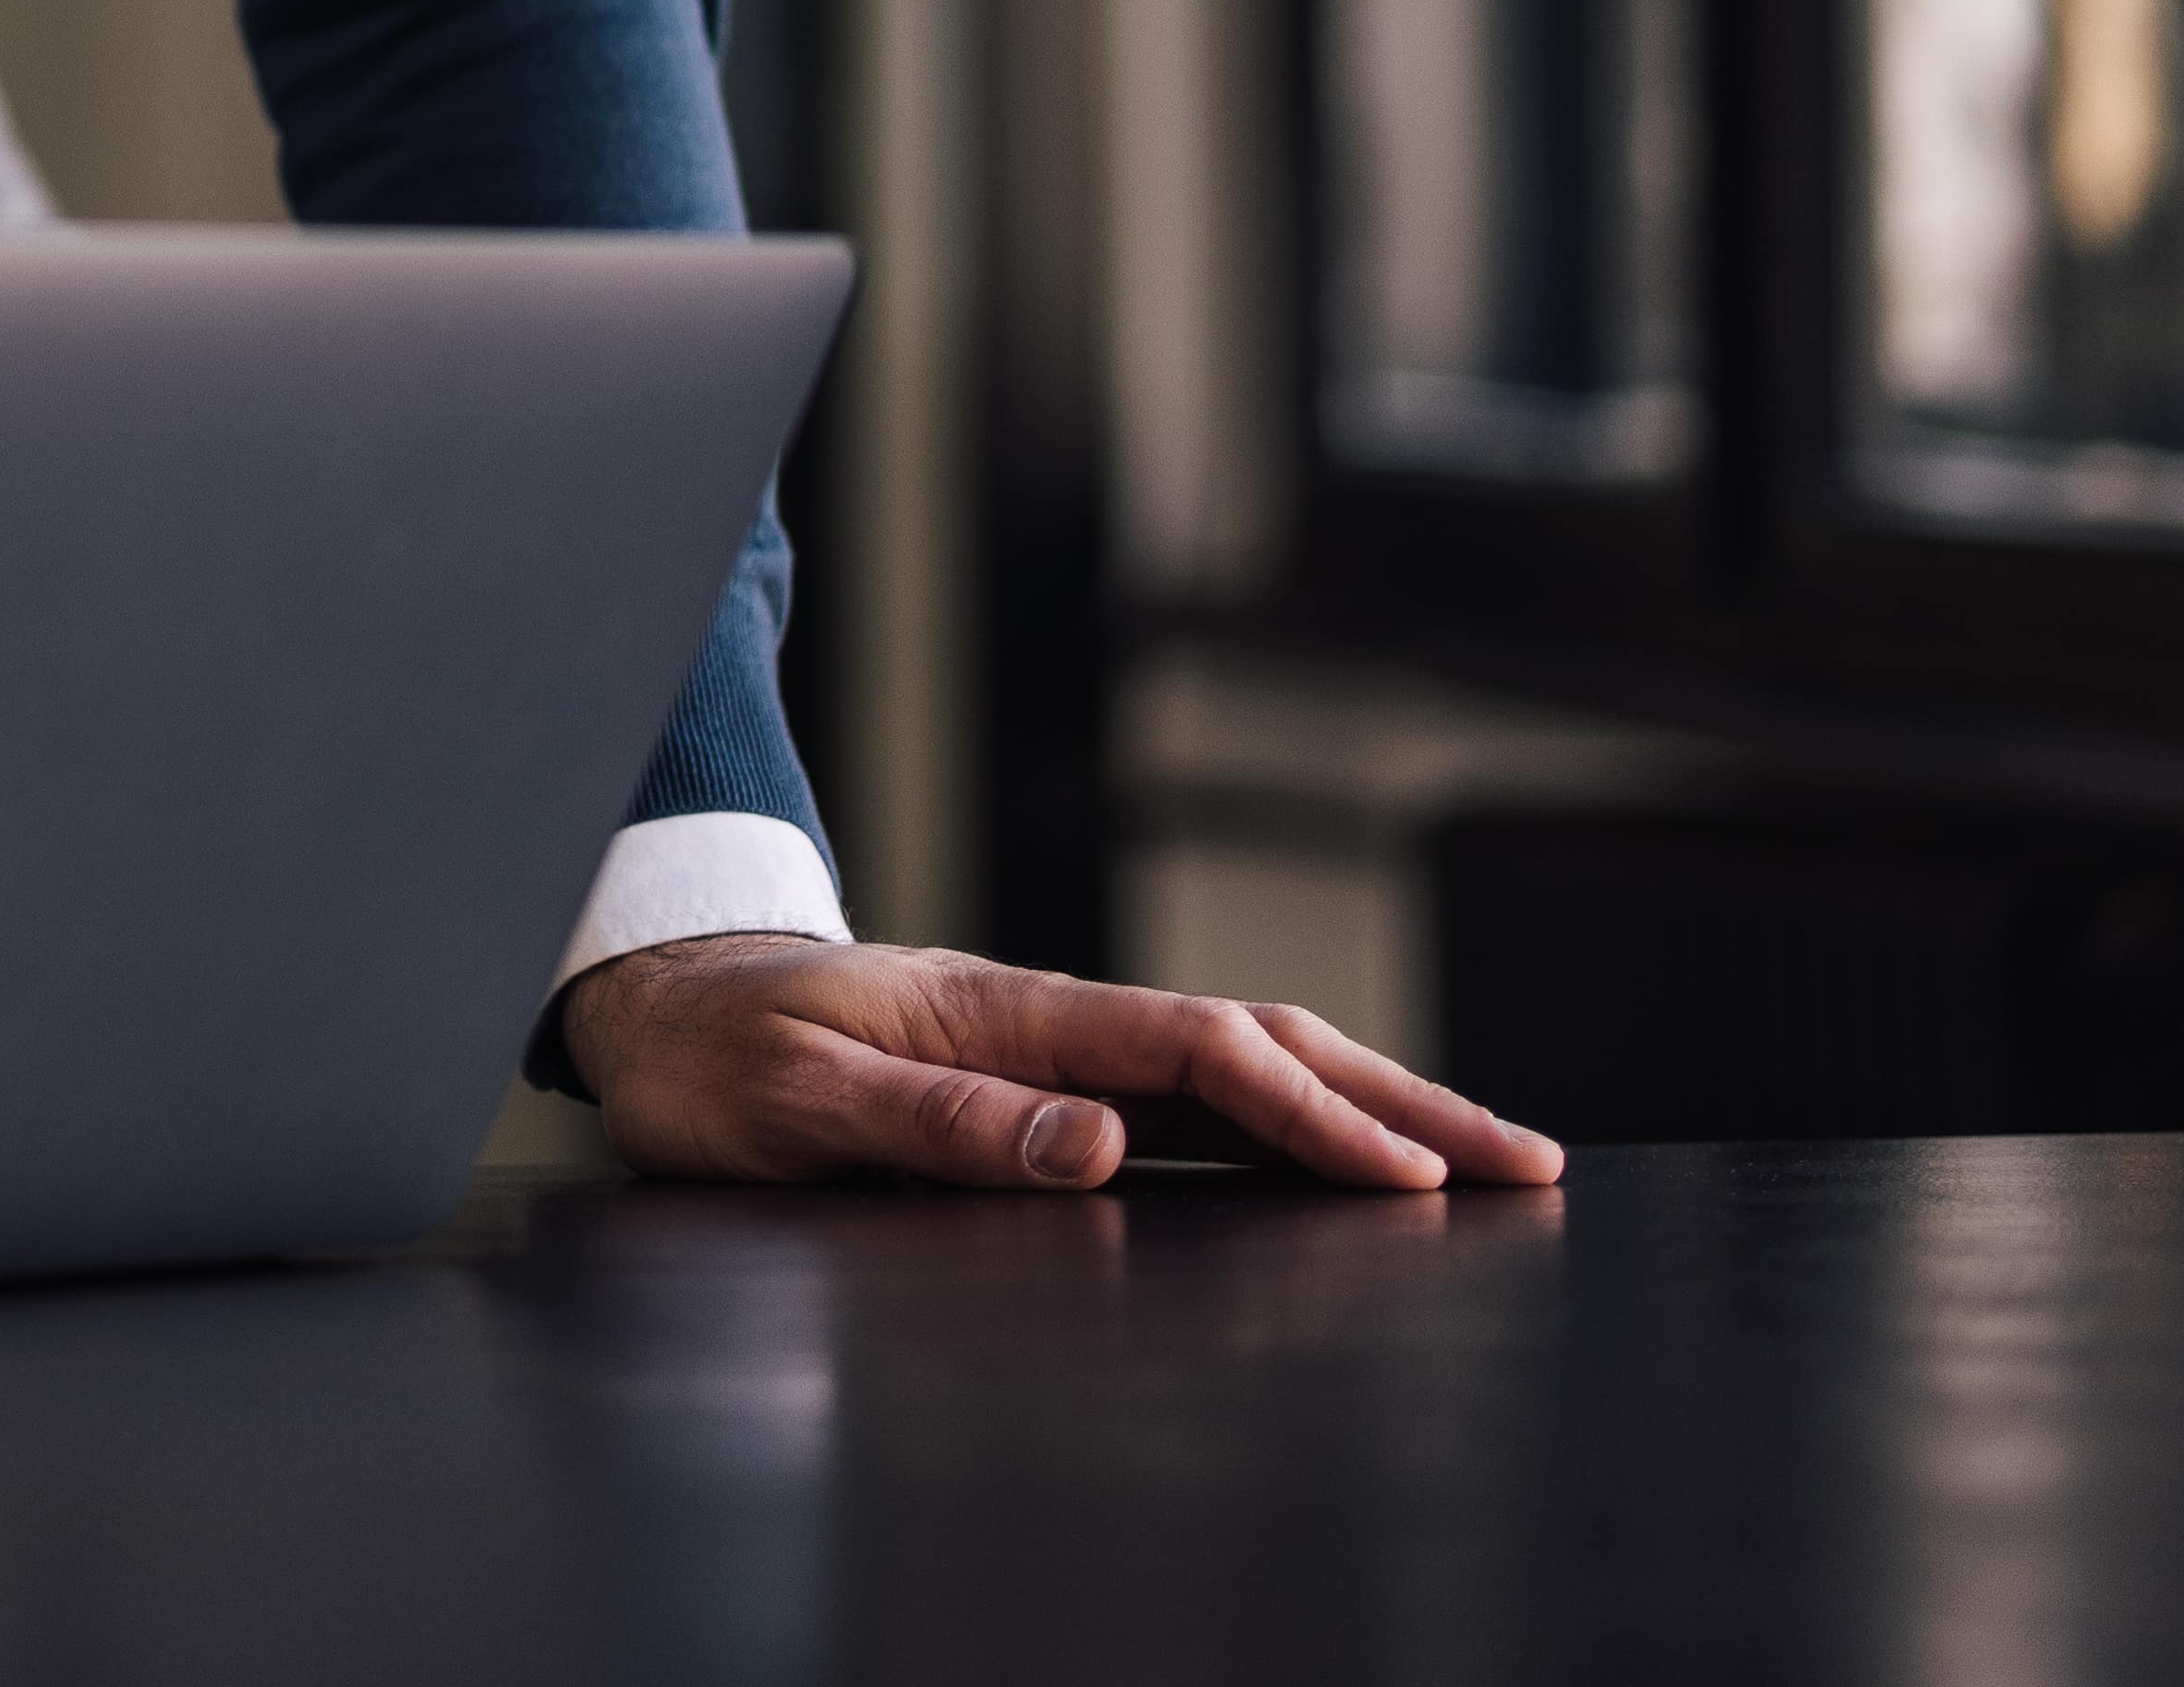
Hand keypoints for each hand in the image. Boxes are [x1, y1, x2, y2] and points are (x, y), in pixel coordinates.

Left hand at [556, 932, 1556, 1197]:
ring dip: (1368, 1109)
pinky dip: (1294, 1124)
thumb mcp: (801, 1102)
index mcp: (1013, 1013)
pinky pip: (1198, 1098)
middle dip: (1402, 1103)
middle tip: (1524, 1163)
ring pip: (1249, 1069)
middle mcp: (1058, 1018)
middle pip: (1265, 1048)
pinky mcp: (1050, 1078)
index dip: (1314, 1121)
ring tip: (1479, 1163)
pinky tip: (1347, 1162)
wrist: (659, 1001)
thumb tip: (1099, 1147)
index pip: (1203, 1058)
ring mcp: (1064, 1044)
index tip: (1409, 1183)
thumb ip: (943, 1127)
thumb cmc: (718, 1054)